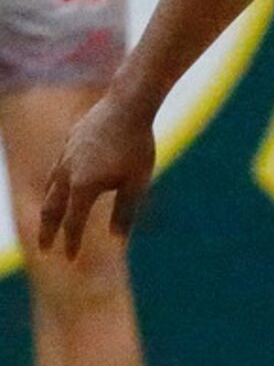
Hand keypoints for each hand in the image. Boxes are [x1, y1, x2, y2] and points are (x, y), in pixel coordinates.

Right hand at [39, 92, 157, 258]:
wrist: (127, 105)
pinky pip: (58, 168)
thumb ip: (125, 213)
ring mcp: (65, 156)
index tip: (69, 260)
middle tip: (44, 249)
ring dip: (50, 206)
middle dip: (48, 231)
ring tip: (50, 219)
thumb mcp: (137, 184)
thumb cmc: (137, 146)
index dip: (71, 243)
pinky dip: (57, 183)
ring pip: (51, 186)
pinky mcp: (69, 143)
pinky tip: (63, 185)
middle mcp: (67, 173)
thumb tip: (119, 241)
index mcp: (83, 187)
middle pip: (52, 208)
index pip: (73, 223)